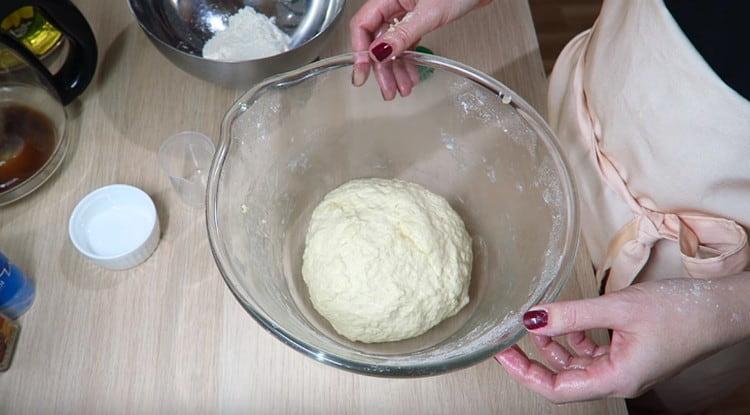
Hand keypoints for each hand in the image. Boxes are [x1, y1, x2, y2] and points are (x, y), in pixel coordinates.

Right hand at [349, 0, 491, 98]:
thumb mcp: (429, 13)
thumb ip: (403, 34)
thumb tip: (379, 52)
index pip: (363, 25)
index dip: (360, 51)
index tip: (363, 74)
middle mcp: (393, 4)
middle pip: (377, 40)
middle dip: (382, 67)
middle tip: (387, 89)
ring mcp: (405, 13)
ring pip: (392, 45)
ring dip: (396, 69)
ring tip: (402, 88)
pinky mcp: (418, 20)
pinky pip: (406, 44)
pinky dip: (408, 61)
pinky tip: (411, 75)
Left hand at [495, 277, 748, 402]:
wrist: (721, 308)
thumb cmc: (680, 312)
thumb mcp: (617, 309)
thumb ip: (572, 315)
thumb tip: (532, 317)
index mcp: (615, 379)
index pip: (557, 390)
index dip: (525, 374)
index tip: (502, 354)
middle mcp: (617, 379)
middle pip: (563, 379)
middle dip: (533, 359)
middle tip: (507, 338)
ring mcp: (623, 367)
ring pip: (576, 364)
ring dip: (554, 344)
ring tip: (536, 321)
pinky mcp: (628, 353)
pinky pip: (592, 352)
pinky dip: (574, 337)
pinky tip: (563, 319)